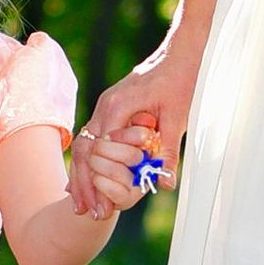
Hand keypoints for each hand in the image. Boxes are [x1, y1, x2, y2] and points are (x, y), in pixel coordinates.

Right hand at [72, 20, 202, 212]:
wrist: (181, 52)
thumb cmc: (181, 80)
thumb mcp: (178, 117)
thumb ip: (168, 151)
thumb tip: (166, 182)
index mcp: (117, 107)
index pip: (98, 151)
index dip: (98, 182)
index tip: (102, 206)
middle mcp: (105, 106)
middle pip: (83, 151)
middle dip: (83, 184)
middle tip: (87, 212)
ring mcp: (105, 105)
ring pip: (84, 145)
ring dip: (82, 175)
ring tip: (82, 204)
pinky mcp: (110, 107)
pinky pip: (93, 138)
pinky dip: (88, 161)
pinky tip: (87, 180)